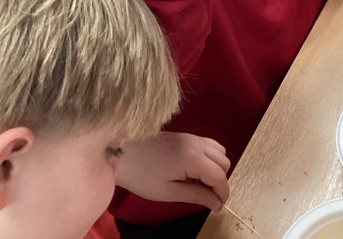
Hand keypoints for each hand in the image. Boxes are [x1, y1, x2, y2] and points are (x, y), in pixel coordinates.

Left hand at [115, 132, 230, 211]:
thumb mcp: (168, 191)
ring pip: (219, 151)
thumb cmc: (141, 175)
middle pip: (223, 162)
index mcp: (193, 158)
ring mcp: (191, 137)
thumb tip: (217, 203)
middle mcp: (196, 143)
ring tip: (201, 183)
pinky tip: (195, 170)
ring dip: (216, 168)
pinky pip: (208, 145)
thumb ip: (196, 195)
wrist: (119, 151)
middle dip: (220, 181)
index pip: (219, 176)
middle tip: (207, 196)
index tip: (218, 207)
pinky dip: (210, 158)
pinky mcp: (186, 135)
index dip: (223, 193)